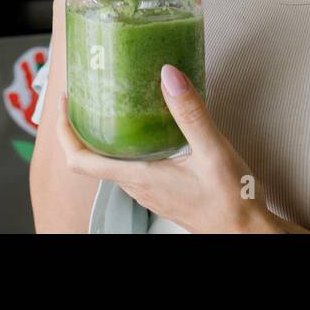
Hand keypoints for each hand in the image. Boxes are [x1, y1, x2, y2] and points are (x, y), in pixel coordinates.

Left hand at [58, 64, 281, 233]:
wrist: (246, 233)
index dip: (63, 130)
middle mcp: (136, 185)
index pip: (80, 159)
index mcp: (139, 176)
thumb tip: (169, 76)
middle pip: (89, 158)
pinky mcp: (159, 190)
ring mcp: (146, 190)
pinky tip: (141, 127)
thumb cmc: (231, 201)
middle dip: (79, 125)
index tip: (64, 102)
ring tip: (107, 103)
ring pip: (109, 162)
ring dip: (100, 135)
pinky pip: (128, 166)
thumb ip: (190, 113)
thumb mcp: (213, 151)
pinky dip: (122, 144)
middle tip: (83, 93)